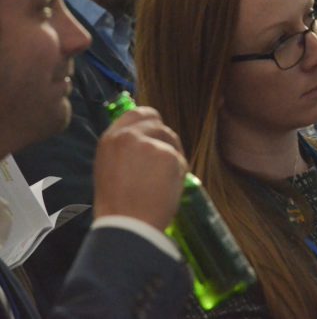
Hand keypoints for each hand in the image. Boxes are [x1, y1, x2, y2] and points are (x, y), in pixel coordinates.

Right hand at [93, 107, 186, 230]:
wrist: (127, 226)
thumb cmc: (120, 205)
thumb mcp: (111, 167)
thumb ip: (127, 148)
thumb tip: (150, 136)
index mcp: (110, 139)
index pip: (137, 113)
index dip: (151, 122)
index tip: (156, 134)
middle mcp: (127, 136)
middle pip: (159, 125)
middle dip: (165, 142)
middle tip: (161, 166)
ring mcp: (148, 143)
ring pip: (172, 141)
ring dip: (172, 158)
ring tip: (157, 183)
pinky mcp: (167, 154)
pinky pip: (181, 160)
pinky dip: (179, 174)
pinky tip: (164, 189)